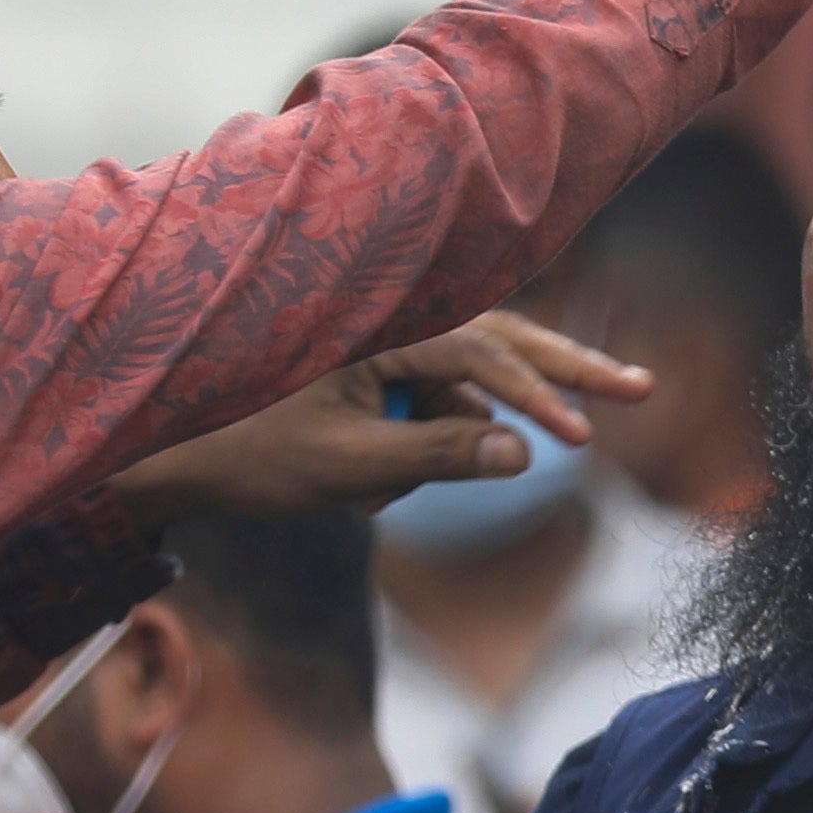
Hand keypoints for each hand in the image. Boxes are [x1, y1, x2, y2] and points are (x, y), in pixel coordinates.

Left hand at [108, 314, 651, 529]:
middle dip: (567, 371)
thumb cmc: (250, 453)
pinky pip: (431, 405)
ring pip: (466, 382)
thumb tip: (523, 456)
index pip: (486, 354)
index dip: (538, 398)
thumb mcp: (349, 467)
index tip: (579, 440)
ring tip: (373, 492)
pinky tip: (363, 490)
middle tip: (641, 390)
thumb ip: (439, 459)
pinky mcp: (376, 368)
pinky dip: (420, 448)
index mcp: (384, 326)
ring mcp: (386, 342)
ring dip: (453, 443)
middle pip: (504, 337)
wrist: (171, 446)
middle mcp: (392, 320)